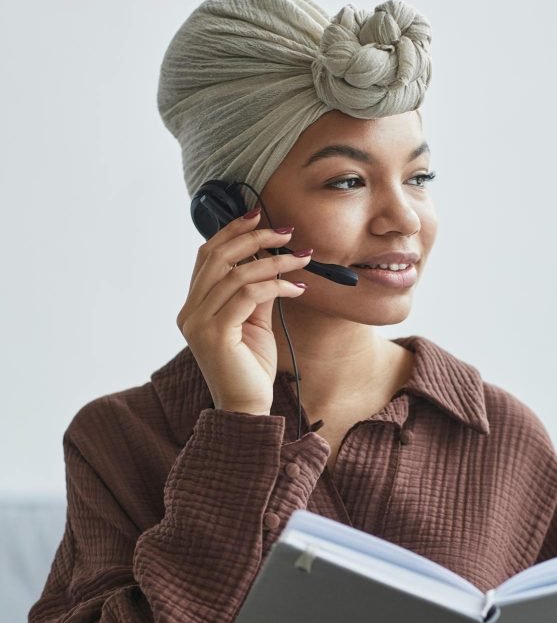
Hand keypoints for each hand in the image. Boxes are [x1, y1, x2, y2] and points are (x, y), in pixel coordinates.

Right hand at [176, 208, 312, 413]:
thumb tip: (272, 260)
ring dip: (273, 261)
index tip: (258, 215)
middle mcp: (190, 312)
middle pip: (217, 257)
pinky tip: (297, 288)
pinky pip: (247, 296)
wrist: (247, 407)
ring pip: (235, 274)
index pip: (207, 256)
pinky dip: (275, 286)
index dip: (231, 232)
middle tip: (286, 231)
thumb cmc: (250, 367)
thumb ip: (256, 292)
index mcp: (193, 306)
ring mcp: (198, 323)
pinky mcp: (215, 334)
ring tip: (302, 260)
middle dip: (253, 237)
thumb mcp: (254, 321)